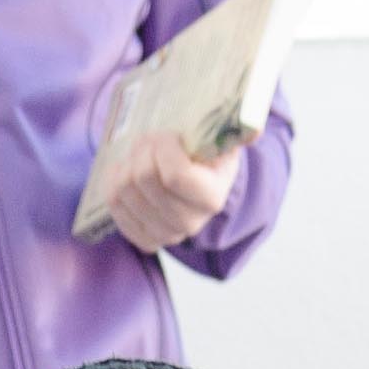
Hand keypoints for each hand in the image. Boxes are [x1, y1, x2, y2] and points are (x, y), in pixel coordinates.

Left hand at [106, 129, 240, 256]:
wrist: (203, 185)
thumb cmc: (209, 155)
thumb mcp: (225, 139)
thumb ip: (238, 130)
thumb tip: (255, 130)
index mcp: (212, 197)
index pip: (176, 175)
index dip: (162, 148)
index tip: (165, 134)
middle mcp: (190, 222)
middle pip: (145, 180)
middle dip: (142, 150)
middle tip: (149, 139)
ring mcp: (166, 235)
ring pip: (124, 191)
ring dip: (125, 164)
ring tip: (139, 154)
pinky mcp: (145, 239)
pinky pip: (115, 209)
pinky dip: (113, 185)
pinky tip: (124, 172)